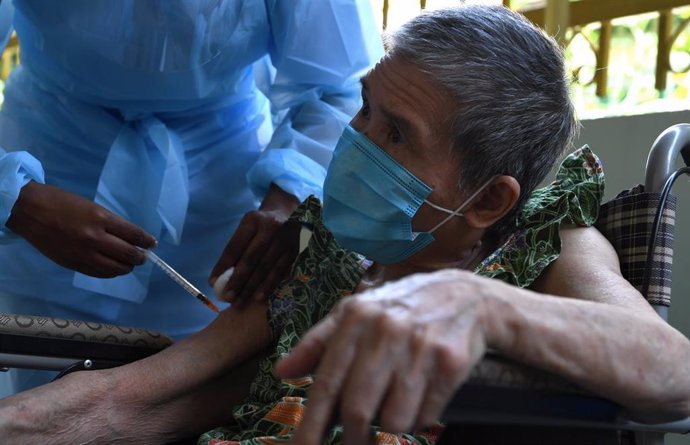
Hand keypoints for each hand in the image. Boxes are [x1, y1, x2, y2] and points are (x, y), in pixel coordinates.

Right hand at [6, 181, 155, 276]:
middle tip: (144, 256)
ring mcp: (84, 254)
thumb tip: (130, 237)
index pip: (134, 235)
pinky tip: (113, 268)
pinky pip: (99, 274)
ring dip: (127, 267)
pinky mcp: (74, 264)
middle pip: (128, 254)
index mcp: (101, 219)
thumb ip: (111, 223)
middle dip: (140, 257)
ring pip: (116, 268)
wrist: (30, 211)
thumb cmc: (62, 203)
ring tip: (130, 264)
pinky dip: (110, 273)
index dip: (147, 241)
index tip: (152, 244)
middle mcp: (95, 238)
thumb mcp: (92, 207)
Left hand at [210, 184, 299, 304]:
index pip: (235, 246)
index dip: (223, 266)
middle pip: (250, 259)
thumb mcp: (249, 228)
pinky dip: (268, 286)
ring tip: (239, 302)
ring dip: (251, 287)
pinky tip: (258, 297)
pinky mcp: (295, 250)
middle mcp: (270, 228)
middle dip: (237, 280)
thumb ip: (238, 248)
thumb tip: (222, 276)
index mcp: (253, 220)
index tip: (213, 283)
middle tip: (227, 297)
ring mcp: (285, 239)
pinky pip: (280, 272)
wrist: (290, 213)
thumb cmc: (262, 225)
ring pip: (265, 268)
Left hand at [275, 269, 499, 444]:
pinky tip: (421, 395)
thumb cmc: (398, 308)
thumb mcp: (354, 313)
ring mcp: (420, 347)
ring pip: (395, 420)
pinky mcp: (451, 363)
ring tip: (395, 404)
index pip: (328, 382)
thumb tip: (282, 371)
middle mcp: (386, 330)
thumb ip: (317, 343)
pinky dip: (420, 418)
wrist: (463, 296)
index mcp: (356, 318)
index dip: (312, 423)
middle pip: (358, 409)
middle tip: (355, 442)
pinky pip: (427, 416)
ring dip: (391, 426)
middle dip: (353, 438)